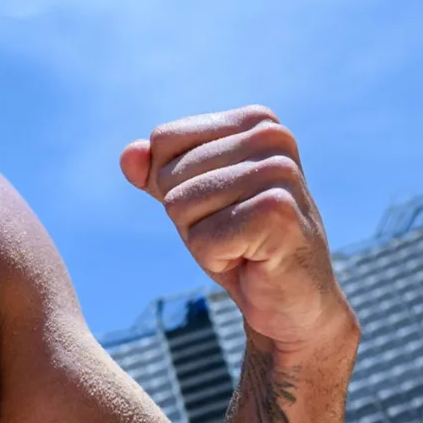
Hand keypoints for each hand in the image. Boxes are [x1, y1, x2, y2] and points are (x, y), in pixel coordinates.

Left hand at [121, 106, 352, 352]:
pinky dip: (216, 260)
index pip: (163, 140)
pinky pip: (202, 239)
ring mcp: (279, 173)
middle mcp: (273, 137)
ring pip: (180, 205)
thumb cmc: (241, 242)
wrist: (293, 300)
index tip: (218, 205)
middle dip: (188, 216)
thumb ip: (156, 172)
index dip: (174, 184)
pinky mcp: (278, 213)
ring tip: (242, 245)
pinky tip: (250, 261)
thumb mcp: (192, 199)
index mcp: (256, 121)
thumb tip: (128, 155)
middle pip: (169, 175)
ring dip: (202, 239)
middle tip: (233, 232)